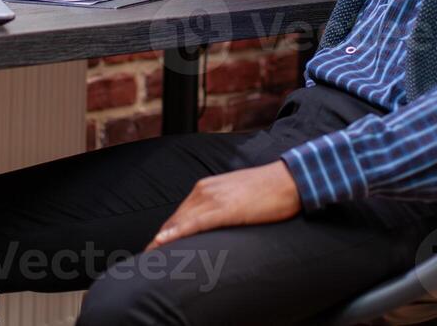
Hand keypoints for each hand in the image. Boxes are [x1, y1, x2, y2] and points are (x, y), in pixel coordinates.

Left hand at [144, 161, 300, 249]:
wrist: (290, 179)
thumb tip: (211, 224)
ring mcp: (213, 198)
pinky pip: (195, 223)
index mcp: (207, 188)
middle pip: (174, 220)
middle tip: (146, 258)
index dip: (165, 233)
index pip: (179, 215)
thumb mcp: (237, 196)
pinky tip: (164, 242)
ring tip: (148, 257)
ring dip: (162, 240)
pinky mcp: (225, 208)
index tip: (154, 249)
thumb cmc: (268, 190)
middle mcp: (205, 190)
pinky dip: (177, 233)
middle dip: (159, 240)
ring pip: (179, 222)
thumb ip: (220, 206)